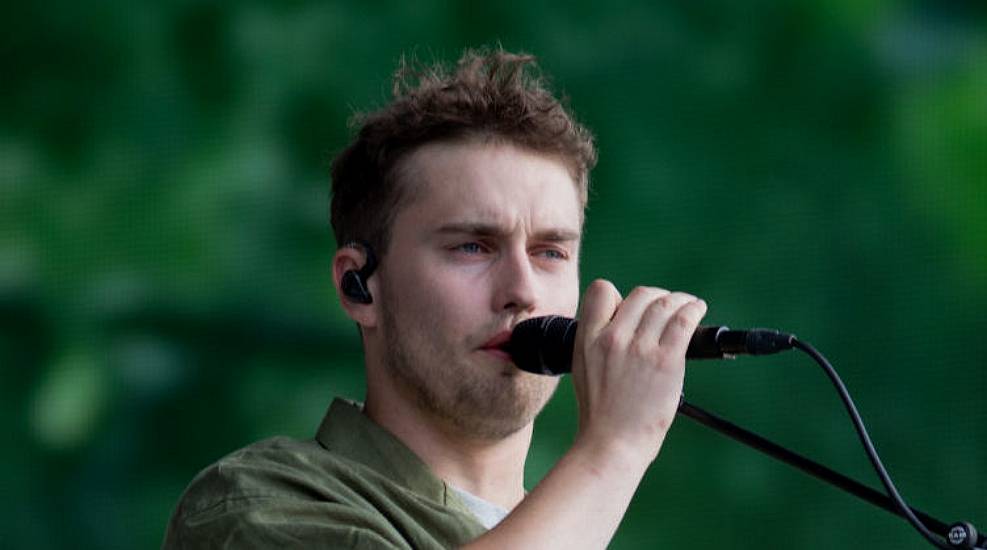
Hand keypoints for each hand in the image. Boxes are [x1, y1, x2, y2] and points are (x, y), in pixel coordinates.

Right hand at [571, 280, 706, 464]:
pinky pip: (683, 320)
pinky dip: (694, 310)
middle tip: (667, 307)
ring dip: (680, 300)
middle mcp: (613, 338)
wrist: (612, 443)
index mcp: (588, 339)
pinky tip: (697, 310)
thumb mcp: (582, 368)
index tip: (632, 309)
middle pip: (640, 295)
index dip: (619, 296)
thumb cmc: (600, 413)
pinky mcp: (666, 360)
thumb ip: (594, 340)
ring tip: (688, 306)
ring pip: (665, 303)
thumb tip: (619, 319)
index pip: (601, 291)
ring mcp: (640, 348)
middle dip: (657, 297)